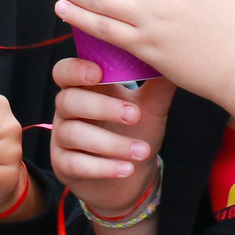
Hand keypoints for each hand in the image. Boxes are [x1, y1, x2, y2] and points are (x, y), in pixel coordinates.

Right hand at [50, 63, 173, 218]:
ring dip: (111, 143)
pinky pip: (75, 164)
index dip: (75, 69)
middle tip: (135, 115)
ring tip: (142, 151)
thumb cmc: (136, 133)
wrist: (132, 177)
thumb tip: (172, 58)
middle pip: (67, 100)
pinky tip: (127, 168)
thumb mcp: (151, 108)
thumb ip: (158, 84)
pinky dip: (103, 167)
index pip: (65, 71)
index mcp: (86, 89)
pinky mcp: (63, 165)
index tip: (99, 73)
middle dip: (101, 106)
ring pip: (73, 133)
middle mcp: (68, 110)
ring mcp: (62, 138)